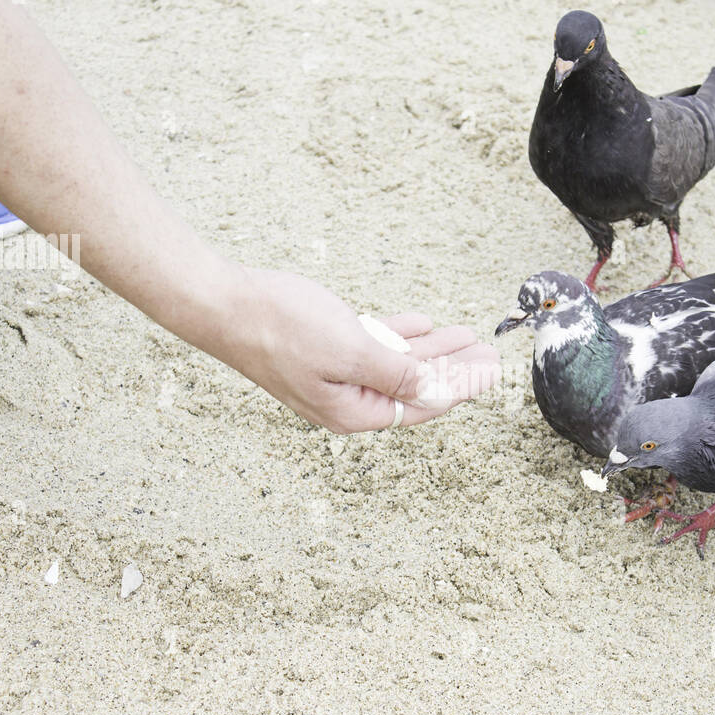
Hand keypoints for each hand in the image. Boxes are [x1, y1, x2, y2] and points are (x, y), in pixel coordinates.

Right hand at [242, 268, 499, 432]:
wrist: (223, 303)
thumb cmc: (280, 328)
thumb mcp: (350, 351)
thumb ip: (396, 372)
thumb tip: (432, 390)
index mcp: (352, 411)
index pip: (421, 404)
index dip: (461, 387)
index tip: (491, 373)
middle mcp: (346, 400)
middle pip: (414, 387)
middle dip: (455, 369)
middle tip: (491, 356)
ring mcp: (335, 374)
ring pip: (396, 363)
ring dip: (434, 349)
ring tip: (467, 337)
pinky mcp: (325, 348)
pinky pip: (373, 345)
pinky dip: (400, 335)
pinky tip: (424, 326)